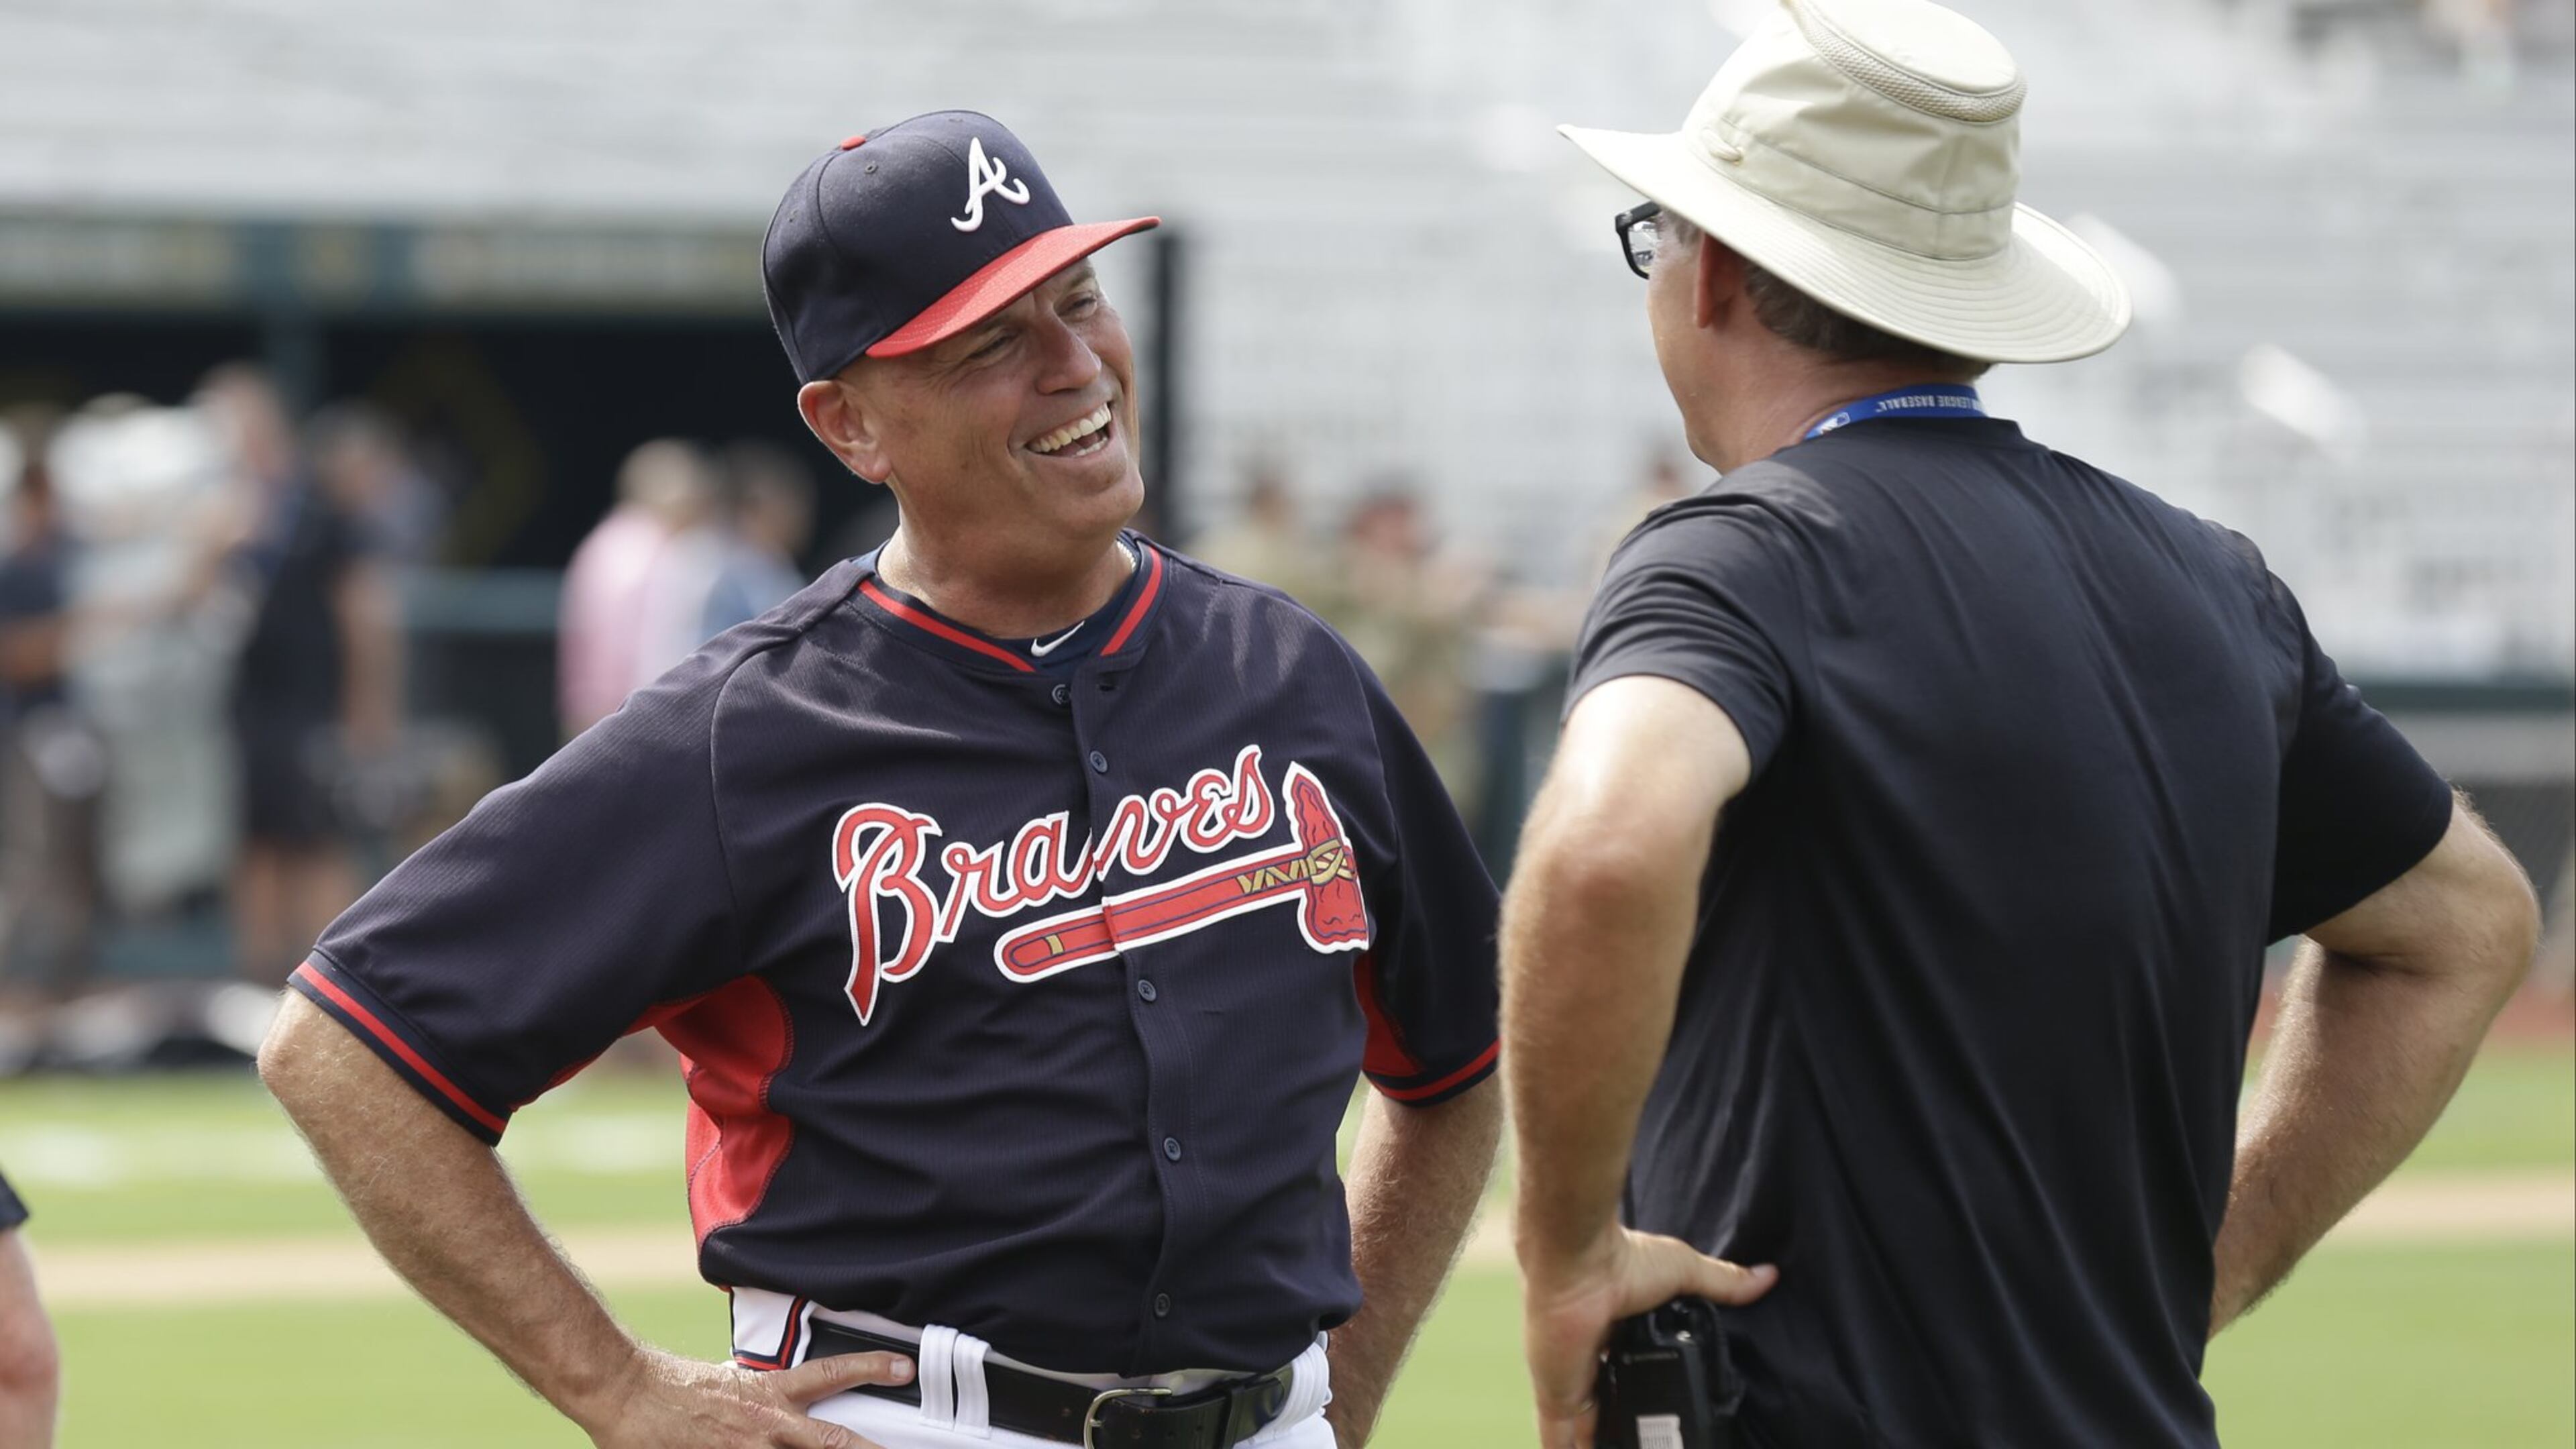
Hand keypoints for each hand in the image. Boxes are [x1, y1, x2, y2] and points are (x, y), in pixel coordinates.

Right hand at [581, 1346, 913, 1448]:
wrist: (628, 1390)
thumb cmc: (675, 1386)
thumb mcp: (732, 1382)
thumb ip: (764, 1396)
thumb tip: (786, 1403)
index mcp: (770, 1393)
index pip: (830, 1374)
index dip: (871, 1369)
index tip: (904, 1368)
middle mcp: (766, 1423)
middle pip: (832, 1441)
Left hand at [1519, 1228, 1775, 1448]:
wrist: (1579, 1264)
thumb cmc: (1624, 1261)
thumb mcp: (1684, 1272)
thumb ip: (1722, 1282)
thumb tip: (1768, 1276)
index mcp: (1615, 1332)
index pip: (1631, 1371)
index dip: (1648, 1392)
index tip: (1670, 1412)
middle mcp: (1592, 1360)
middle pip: (1610, 1407)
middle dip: (1629, 1427)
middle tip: (1657, 1442)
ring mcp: (1572, 1382)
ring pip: (1588, 1431)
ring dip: (1605, 1444)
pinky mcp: (1557, 1398)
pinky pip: (1558, 1441)